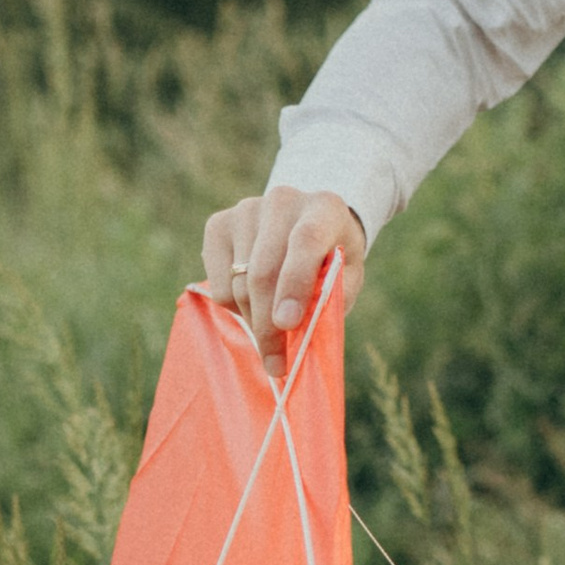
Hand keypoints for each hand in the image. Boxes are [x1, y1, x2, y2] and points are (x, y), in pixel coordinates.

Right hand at [203, 187, 368, 380]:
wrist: (306, 224)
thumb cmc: (331, 258)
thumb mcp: (347, 278)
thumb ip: (330, 300)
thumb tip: (301, 336)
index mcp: (324, 208)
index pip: (305, 242)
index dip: (294, 285)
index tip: (288, 325)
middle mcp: (283, 200)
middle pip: (264, 270)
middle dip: (268, 325)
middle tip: (276, 363)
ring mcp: (246, 209)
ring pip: (239, 282)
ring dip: (253, 319)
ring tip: (270, 331)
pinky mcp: (218, 223)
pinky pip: (217, 282)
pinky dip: (233, 306)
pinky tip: (253, 302)